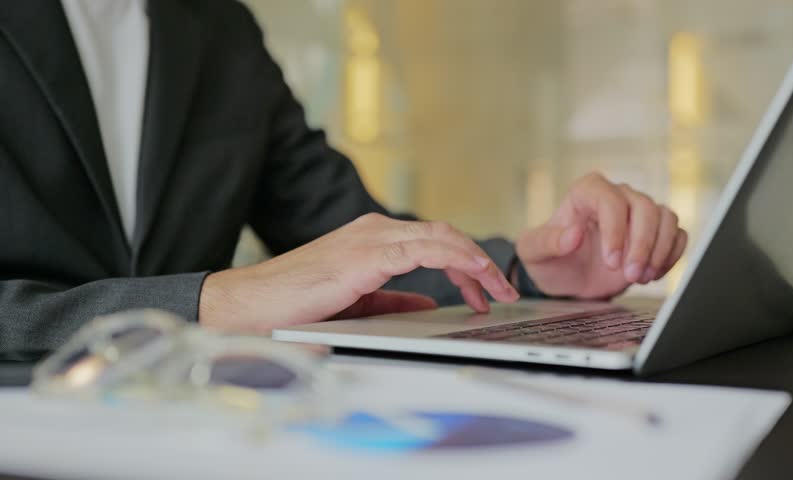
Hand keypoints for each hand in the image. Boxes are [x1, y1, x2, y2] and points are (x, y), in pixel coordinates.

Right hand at [199, 213, 518, 332]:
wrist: (250, 307)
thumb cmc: (295, 305)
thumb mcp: (358, 304)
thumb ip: (395, 302)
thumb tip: (430, 307)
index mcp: (374, 239)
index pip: (435, 242)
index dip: (467, 264)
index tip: (486, 291)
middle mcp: (375, 231)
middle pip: (445, 235)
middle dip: (480, 262)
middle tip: (503, 291)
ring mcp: (370, 239)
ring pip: (440, 237)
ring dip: (475, 261)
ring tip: (497, 288)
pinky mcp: (365, 255)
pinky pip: (424, 250)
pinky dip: (456, 259)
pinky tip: (474, 274)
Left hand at [516, 172, 687, 298]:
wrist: (565, 278)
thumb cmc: (548, 259)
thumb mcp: (534, 253)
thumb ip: (548, 242)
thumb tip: (573, 234)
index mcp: (586, 192)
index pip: (610, 201)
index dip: (616, 231)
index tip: (611, 261)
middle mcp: (616, 196)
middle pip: (644, 208)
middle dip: (641, 245)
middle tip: (630, 276)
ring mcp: (638, 213)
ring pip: (666, 218)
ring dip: (659, 250)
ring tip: (641, 278)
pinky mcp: (655, 232)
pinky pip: (677, 234)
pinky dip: (671, 255)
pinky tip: (653, 274)